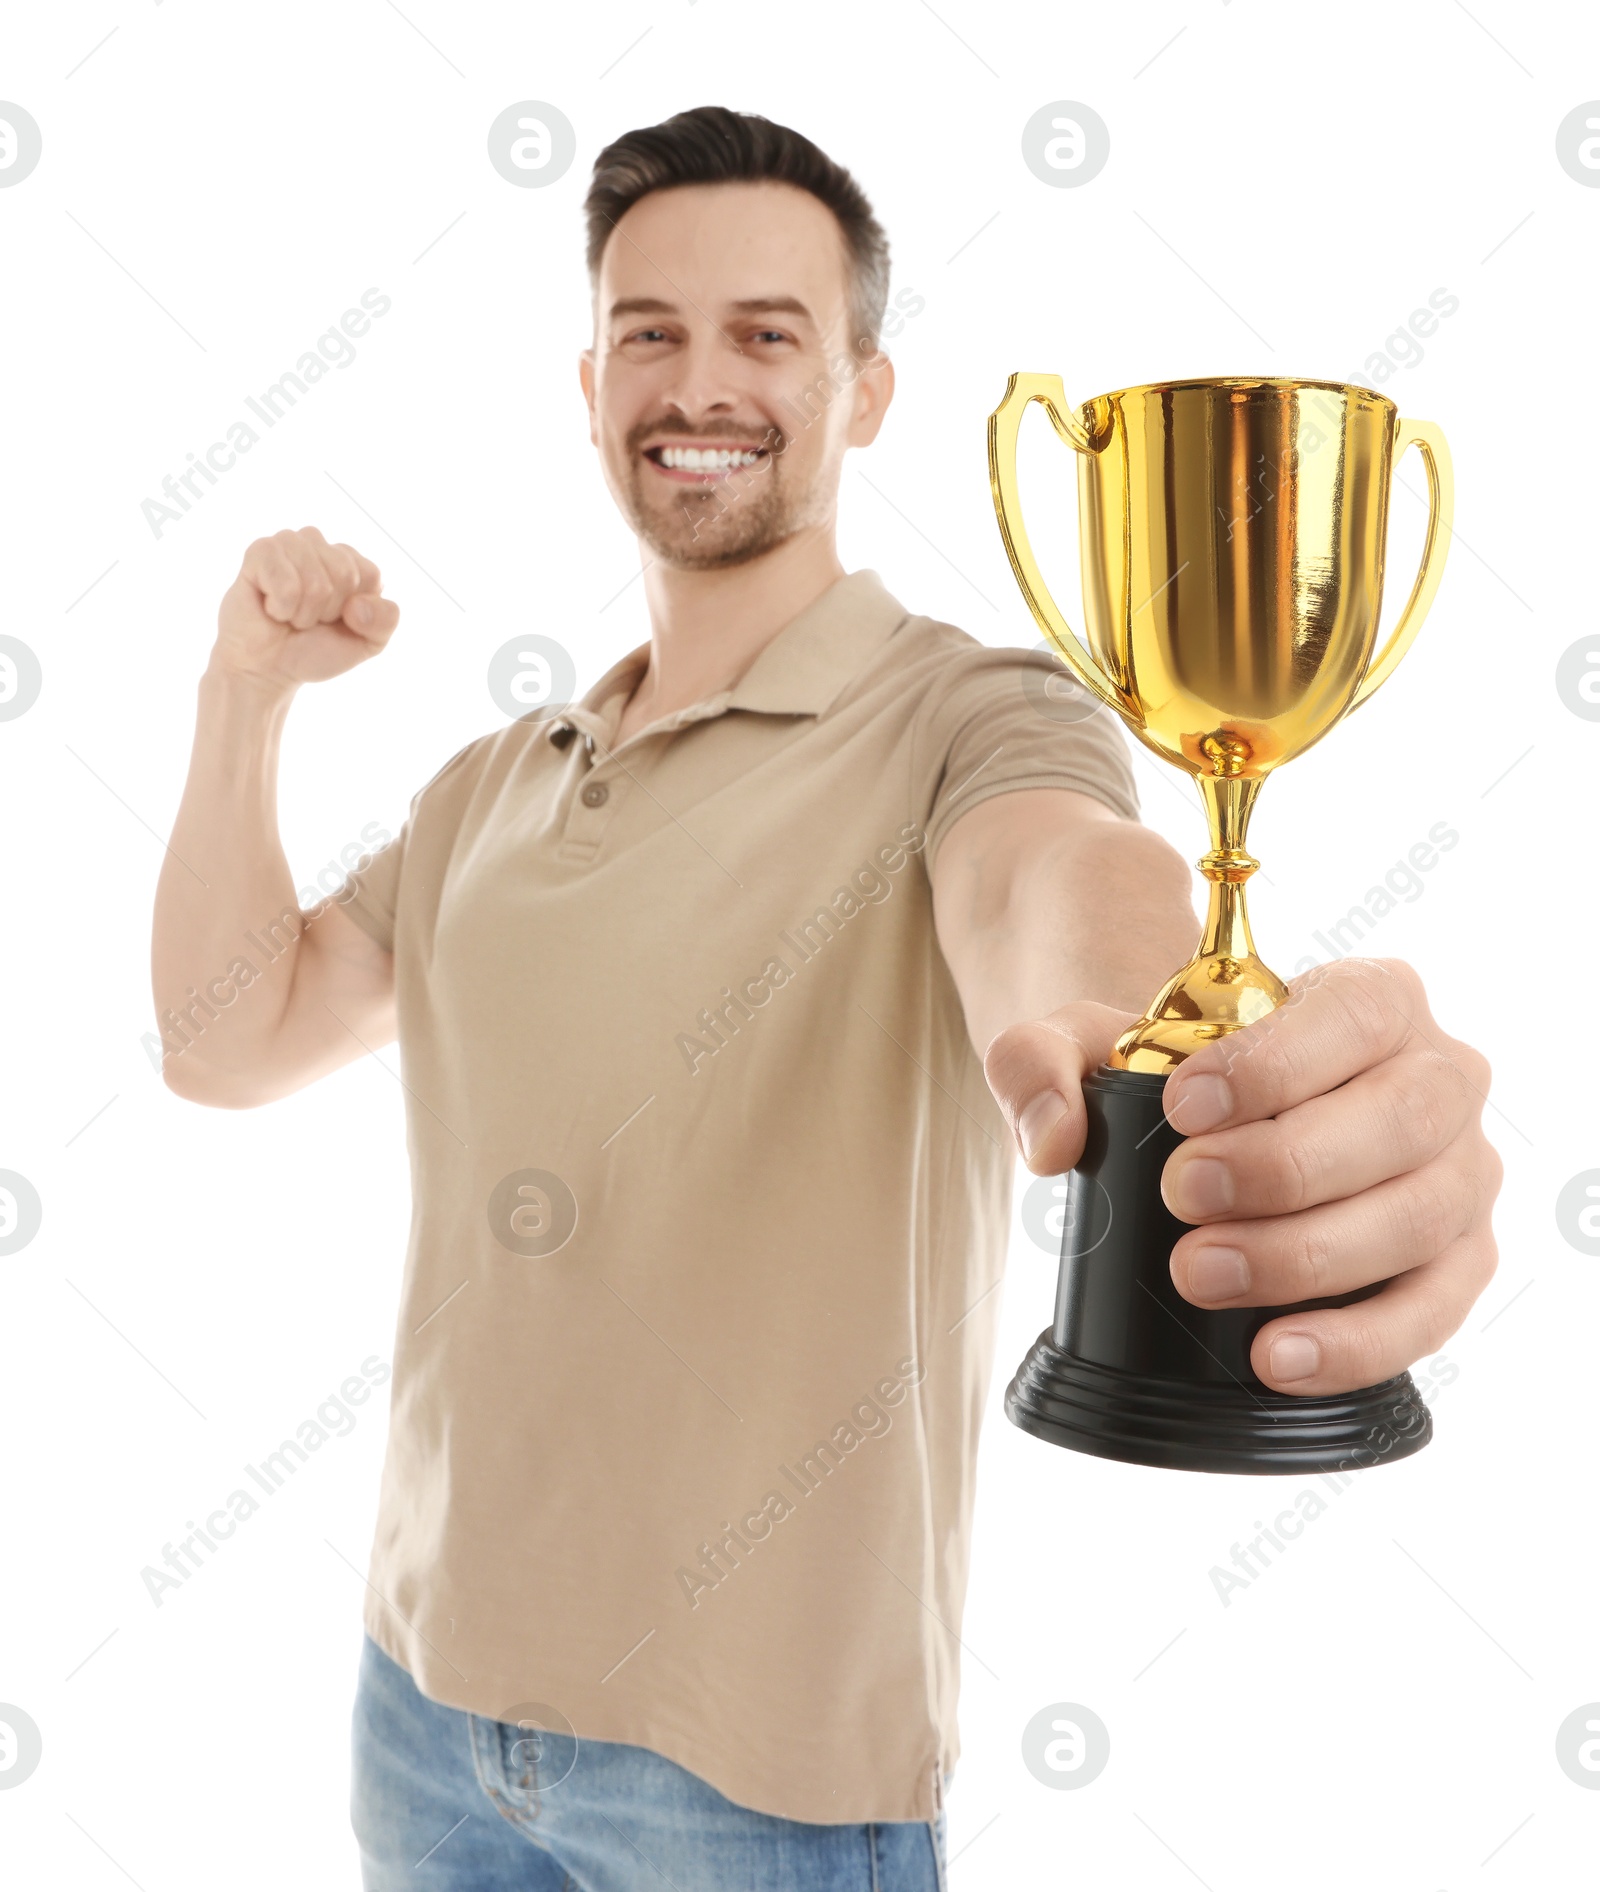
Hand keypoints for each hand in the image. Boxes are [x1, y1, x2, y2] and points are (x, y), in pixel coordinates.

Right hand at [214, 526, 398, 689]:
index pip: (371, 575)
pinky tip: (270, 607)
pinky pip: (286, 585)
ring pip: (316, 582)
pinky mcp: (260, 552)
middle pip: (344, 574)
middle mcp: (320, 544)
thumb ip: (386, 620)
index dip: (355, 611)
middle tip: (307, 619)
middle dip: (327, 611)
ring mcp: (289, 543)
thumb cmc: (315, 649)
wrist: (269, 668)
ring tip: (289, 614)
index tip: (335, 620)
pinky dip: (281, 608)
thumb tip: (357, 603)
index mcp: (351, 561)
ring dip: (303, 613)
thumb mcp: (368, 642)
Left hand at [982, 957, 1501, 1395]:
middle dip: (1287, 1167)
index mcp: (1375, 999)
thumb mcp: (1085, 1041)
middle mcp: (1440, 1080)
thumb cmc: (1166, 1074)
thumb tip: (1054, 1140)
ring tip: (1200, 1275)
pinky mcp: (1454, 1266)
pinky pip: (1430, 1314)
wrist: (1205, 1130)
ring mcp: (1459, 1177)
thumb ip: (1039, 1060)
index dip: (1277, 1064)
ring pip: (1419, 1220)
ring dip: (1308, 1257)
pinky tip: (1274, 1356)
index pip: (1356, 1016)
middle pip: (1401, 1121)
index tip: (1184, 1107)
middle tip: (1185, 1197)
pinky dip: (1355, 1344)